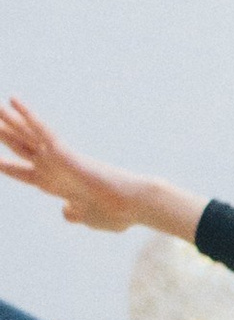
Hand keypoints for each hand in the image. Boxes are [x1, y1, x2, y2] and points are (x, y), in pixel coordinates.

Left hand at [0, 96, 196, 238]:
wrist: (133, 204)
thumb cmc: (116, 214)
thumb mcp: (88, 218)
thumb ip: (74, 214)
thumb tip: (65, 211)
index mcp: (57, 186)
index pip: (25, 172)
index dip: (8, 167)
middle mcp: (54, 168)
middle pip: (22, 149)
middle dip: (4, 137)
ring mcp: (59, 158)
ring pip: (27, 134)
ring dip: (9, 120)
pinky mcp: (65, 152)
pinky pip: (42, 130)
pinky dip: (27, 115)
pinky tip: (13, 101)